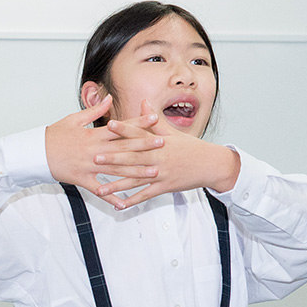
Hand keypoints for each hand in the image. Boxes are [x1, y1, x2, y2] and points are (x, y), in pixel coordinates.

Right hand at [47, 96, 157, 199]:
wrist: (35, 153)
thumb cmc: (54, 135)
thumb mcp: (73, 119)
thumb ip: (94, 110)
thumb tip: (109, 98)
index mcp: (93, 134)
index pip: (120, 127)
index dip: (138, 122)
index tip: (154, 118)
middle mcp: (94, 150)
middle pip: (123, 148)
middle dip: (144, 146)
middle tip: (162, 144)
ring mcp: (89, 166)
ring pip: (116, 169)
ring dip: (136, 172)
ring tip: (153, 172)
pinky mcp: (82, 179)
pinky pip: (99, 190)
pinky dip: (111, 197)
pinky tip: (125, 202)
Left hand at [87, 101, 240, 208]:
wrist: (211, 165)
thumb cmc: (191, 147)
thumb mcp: (173, 133)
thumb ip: (154, 120)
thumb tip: (143, 102)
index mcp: (160, 142)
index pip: (139, 133)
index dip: (124, 129)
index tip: (109, 124)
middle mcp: (159, 157)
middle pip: (133, 158)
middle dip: (113, 159)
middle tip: (95, 158)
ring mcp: (161, 174)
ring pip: (135, 180)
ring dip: (116, 185)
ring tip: (99, 189)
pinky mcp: (164, 187)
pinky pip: (145, 196)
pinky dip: (132, 201)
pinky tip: (118, 205)